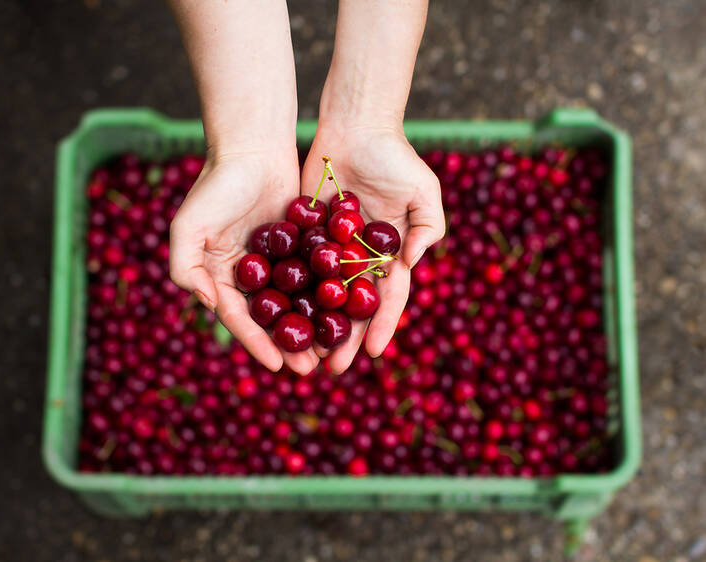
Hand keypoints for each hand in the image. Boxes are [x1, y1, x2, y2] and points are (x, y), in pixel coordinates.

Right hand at [170, 150, 319, 374]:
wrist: (253, 145)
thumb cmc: (216, 184)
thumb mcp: (188, 226)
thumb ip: (183, 267)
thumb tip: (210, 305)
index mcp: (221, 274)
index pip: (240, 317)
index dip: (257, 343)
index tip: (278, 365)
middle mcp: (249, 272)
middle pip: (271, 317)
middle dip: (288, 343)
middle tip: (310, 368)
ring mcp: (277, 259)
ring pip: (297, 301)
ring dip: (311, 326)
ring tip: (330, 349)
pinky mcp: (302, 244)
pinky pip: (315, 274)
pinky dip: (327, 294)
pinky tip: (345, 313)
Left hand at [301, 126, 444, 372]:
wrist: (354, 125)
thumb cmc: (394, 156)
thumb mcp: (423, 189)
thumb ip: (426, 226)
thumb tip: (411, 263)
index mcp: (388, 253)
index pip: (387, 298)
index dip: (382, 326)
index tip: (374, 353)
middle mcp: (359, 257)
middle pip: (351, 306)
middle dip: (345, 338)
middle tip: (332, 368)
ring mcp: (330, 248)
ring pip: (321, 295)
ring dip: (315, 325)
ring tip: (305, 354)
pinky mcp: (305, 234)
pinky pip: (297, 267)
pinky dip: (290, 293)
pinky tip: (280, 317)